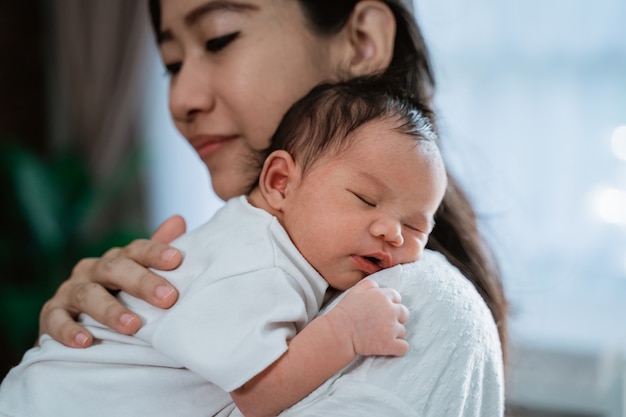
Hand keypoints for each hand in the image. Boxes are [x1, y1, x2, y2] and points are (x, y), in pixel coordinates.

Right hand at [38, 215, 185, 347]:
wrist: (78, 327)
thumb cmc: (119, 299)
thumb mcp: (140, 277)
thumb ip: (156, 254)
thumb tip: (178, 220)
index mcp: (116, 260)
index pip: (136, 250)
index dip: (155, 252)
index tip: (176, 260)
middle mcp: (92, 270)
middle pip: (115, 269)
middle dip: (142, 283)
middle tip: (167, 298)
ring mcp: (70, 291)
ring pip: (88, 295)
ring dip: (111, 311)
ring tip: (132, 326)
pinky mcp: (51, 314)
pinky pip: (56, 320)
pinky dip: (69, 330)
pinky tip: (85, 341)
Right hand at [330, 279, 408, 356]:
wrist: (338, 333)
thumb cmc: (345, 312)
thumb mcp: (355, 291)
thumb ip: (369, 285)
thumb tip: (378, 287)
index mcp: (382, 296)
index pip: (397, 297)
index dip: (390, 304)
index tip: (381, 311)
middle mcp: (390, 311)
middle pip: (404, 313)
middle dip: (396, 318)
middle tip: (382, 324)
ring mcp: (391, 328)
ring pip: (402, 331)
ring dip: (393, 334)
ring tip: (378, 335)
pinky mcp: (389, 344)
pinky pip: (404, 347)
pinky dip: (397, 348)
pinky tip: (388, 346)